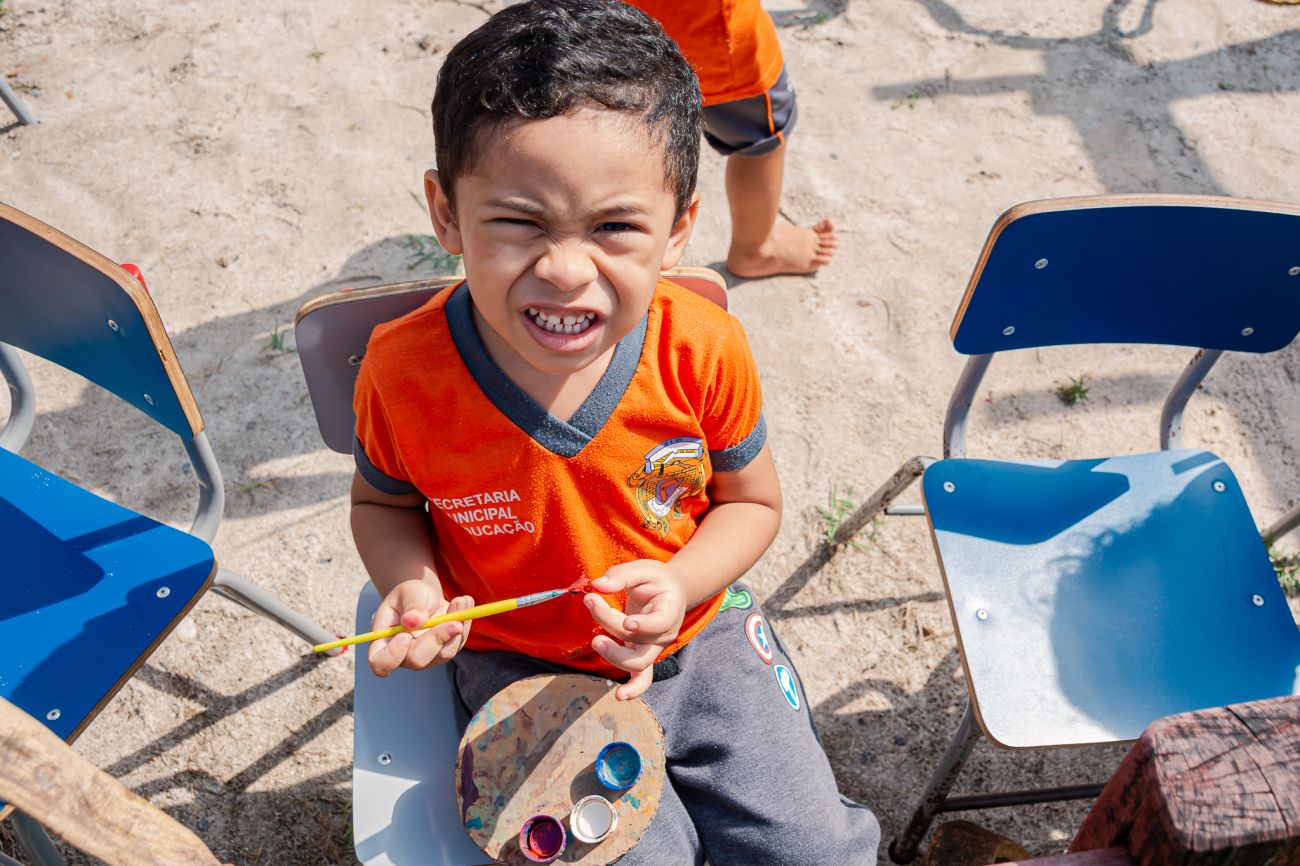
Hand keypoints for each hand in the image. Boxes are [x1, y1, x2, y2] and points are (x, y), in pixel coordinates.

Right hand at [368, 580, 473, 676]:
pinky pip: (458, 642)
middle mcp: (404, 655)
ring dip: (456, 628)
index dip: (392, 656)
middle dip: (436, 639)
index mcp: (384, 643)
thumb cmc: (410, 595)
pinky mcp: (445, 650)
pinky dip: (465, 622)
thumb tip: (413, 620)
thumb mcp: (408, 592)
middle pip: (418, 660)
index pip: (381, 662)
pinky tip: (465, 603)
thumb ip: (410, 605)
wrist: (425, 595)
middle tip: (453, 621)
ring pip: (444, 653)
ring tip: (461, 601)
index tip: (405, 636)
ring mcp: (427, 656)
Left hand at [585, 560, 686, 700]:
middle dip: (615, 634)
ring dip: (614, 656)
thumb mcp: (642, 569)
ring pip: (638, 664)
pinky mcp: (643, 656)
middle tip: (592, 607)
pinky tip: (619, 696)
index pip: (660, 622)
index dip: (645, 625)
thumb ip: (620, 576)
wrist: (671, 592)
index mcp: (669, 610)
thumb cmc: (656, 580)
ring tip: (595, 640)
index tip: (628, 621)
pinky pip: (642, 679)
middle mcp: (664, 634)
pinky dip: (633, 689)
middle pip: (642, 645)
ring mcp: (653, 648)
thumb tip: (597, 585)